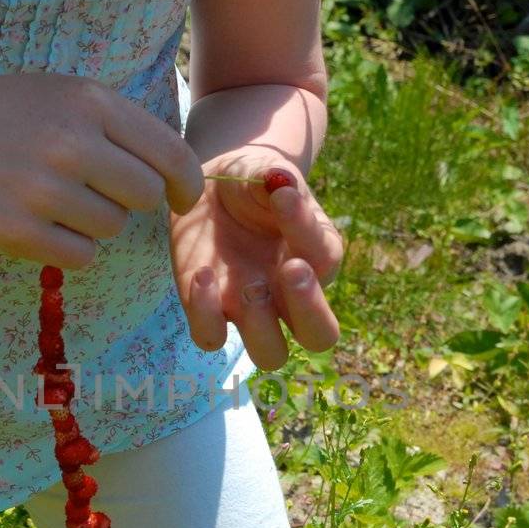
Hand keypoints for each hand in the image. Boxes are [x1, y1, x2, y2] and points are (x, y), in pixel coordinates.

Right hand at [0, 74, 205, 266]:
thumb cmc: (15, 117)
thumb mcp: (68, 95)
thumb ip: (124, 126)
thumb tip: (182, 173)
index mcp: (88, 102)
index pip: (170, 154)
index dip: (186, 183)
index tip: (181, 197)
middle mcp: (68, 143)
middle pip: (145, 195)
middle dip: (131, 198)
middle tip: (97, 187)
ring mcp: (41, 189)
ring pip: (113, 227)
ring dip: (97, 220)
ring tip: (60, 196)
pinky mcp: (18, 231)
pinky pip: (82, 256)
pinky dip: (71, 246)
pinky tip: (44, 220)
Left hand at [169, 153, 343, 370]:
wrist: (212, 188)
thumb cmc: (251, 183)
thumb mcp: (264, 172)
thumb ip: (275, 180)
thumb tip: (282, 184)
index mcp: (316, 257)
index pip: (326, 260)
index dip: (306, 231)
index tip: (282, 197)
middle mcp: (289, 294)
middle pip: (320, 336)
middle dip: (310, 311)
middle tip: (290, 270)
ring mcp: (250, 309)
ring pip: (270, 354)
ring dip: (261, 329)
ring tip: (248, 288)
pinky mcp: (210, 310)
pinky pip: (211, 336)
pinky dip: (206, 315)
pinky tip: (202, 276)